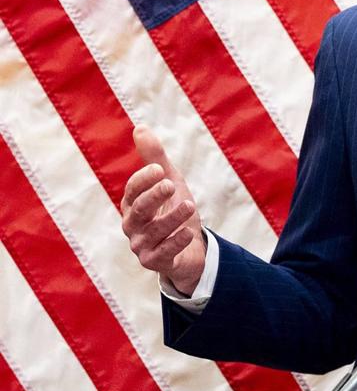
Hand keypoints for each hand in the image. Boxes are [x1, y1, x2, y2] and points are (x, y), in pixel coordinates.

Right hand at [120, 125, 205, 295]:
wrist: (190, 246)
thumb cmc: (174, 209)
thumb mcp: (169, 181)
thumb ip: (155, 158)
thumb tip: (140, 127)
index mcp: (133, 204)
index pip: (132, 190)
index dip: (143, 180)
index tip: (159, 168)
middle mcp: (133, 225)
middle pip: (139, 211)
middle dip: (153, 196)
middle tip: (169, 183)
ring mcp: (143, 246)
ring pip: (154, 232)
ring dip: (172, 218)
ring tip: (190, 205)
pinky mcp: (156, 263)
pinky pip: (164, 254)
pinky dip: (176, 243)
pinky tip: (188, 232)